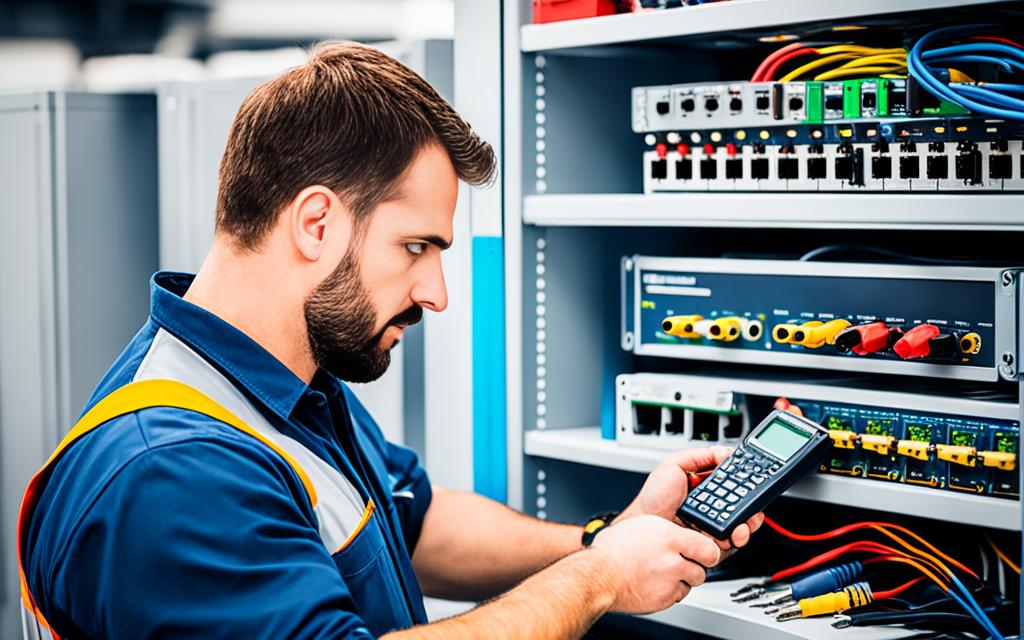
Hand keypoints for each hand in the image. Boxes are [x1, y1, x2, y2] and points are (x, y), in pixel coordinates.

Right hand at [590, 515, 719, 614]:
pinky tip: (654, 584)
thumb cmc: (612, 550)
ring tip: (661, 573)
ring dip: (681, 580)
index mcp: (669, 537)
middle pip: (702, 569)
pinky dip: (670, 592)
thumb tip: (680, 533)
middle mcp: (673, 560)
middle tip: (678, 563)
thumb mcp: (642, 525)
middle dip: (693, 567)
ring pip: (691, 584)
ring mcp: (669, 581)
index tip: (704, 553)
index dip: (707, 552)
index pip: (708, 548)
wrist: (598, 576)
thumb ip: (666, 530)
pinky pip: (677, 596)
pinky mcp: (664, 599)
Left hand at [618, 446, 763, 549]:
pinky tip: (730, 534)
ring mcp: (713, 527)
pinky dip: (735, 539)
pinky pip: (731, 543)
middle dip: (752, 507)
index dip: (746, 483)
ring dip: (747, 525)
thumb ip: (701, 455)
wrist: (645, 524)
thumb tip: (726, 453)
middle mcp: (713, 507)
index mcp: (707, 488)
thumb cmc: (653, 498)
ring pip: (741, 527)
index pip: (734, 484)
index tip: (752, 482)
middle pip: (743, 507)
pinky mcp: (710, 545)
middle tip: (750, 507)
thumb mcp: (674, 464)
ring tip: (740, 523)